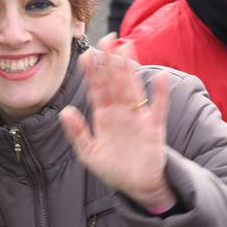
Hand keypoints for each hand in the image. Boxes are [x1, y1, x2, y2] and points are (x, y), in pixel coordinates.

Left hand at [60, 34, 175, 212]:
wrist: (136, 187)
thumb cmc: (113, 169)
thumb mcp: (88, 153)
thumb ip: (77, 133)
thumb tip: (65, 110)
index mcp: (103, 116)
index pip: (96, 89)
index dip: (92, 72)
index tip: (85, 54)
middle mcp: (120, 112)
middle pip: (115, 82)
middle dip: (111, 61)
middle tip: (107, 39)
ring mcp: (137, 118)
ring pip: (133, 88)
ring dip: (131, 69)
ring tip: (128, 48)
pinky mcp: (153, 128)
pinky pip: (158, 108)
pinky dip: (160, 94)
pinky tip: (161, 77)